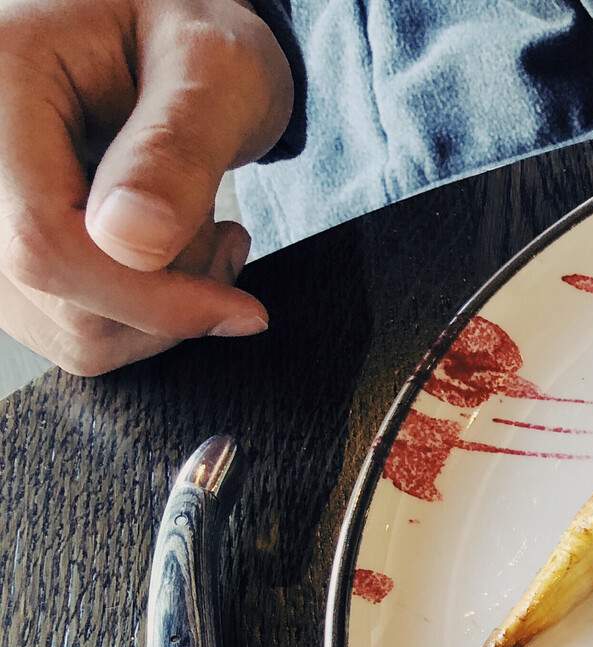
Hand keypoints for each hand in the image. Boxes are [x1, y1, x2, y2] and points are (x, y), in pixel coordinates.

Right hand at [0, 0, 291, 374]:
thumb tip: (131, 240)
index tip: (239, 310)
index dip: (147, 296)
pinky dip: (141, 314)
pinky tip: (174, 255)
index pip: (41, 237)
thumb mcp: (215, 66)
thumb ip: (178, 147)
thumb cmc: (194, 39)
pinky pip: (73, 329)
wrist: (173, 42)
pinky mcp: (9, 253)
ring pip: (68, 329)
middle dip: (167, 294)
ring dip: (162, 308)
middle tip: (225, 234)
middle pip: (55, 294)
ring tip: (203, 233)